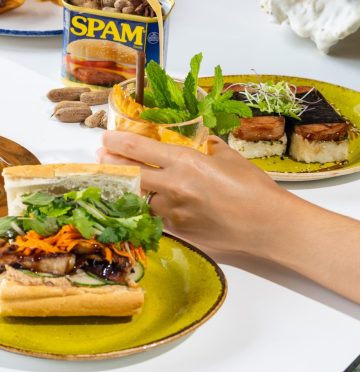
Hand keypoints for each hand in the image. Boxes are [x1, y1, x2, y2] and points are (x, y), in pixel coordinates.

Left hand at [97, 130, 292, 254]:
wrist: (270, 226)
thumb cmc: (254, 189)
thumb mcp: (229, 157)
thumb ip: (209, 147)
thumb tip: (202, 140)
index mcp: (184, 162)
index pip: (138, 148)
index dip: (116, 141)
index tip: (106, 138)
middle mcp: (173, 186)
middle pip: (128, 173)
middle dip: (110, 164)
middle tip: (102, 158)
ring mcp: (173, 212)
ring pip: (138, 198)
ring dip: (127, 189)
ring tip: (118, 180)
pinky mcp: (179, 232)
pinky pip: (155, 218)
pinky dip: (147, 210)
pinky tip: (143, 204)